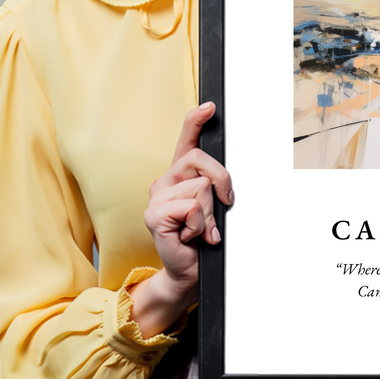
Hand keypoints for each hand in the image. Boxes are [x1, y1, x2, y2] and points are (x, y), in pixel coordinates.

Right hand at [129, 102, 233, 336]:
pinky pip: (191, 207)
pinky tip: (191, 236)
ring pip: (201, 187)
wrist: (189, 271)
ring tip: (201, 229)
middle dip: (222, 182)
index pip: (186, 140)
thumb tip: (225, 179)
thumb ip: (215, 186)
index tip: (210, 106)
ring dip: (210, 213)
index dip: (196, 120)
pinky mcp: (154, 215)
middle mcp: (165, 181)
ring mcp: (157, 197)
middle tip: (223, 206)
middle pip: (201, 160)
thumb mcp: (214, 206)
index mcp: (180, 175)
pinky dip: (200, 225)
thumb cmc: (203, 238)